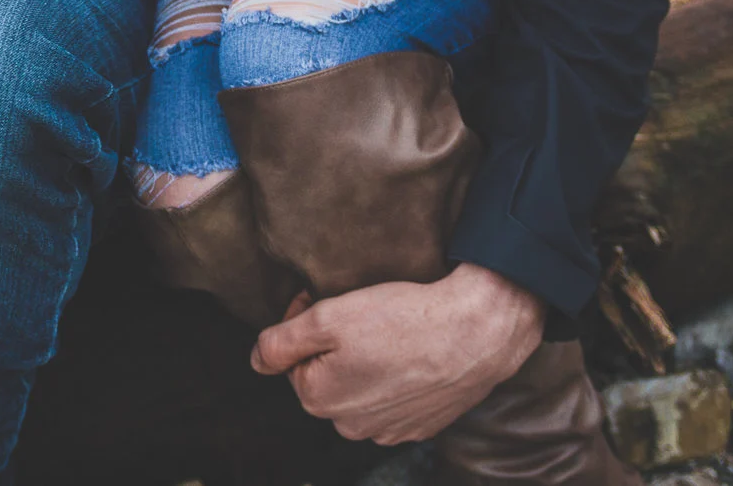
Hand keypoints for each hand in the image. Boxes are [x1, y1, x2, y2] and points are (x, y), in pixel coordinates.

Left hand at [249, 265, 543, 443]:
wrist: (475, 334)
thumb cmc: (400, 320)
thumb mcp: (327, 318)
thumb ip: (280, 342)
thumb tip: (256, 360)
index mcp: (318, 400)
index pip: (292, 359)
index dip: (305, 323)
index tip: (326, 300)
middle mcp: (349, 426)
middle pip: (324, 376)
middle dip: (333, 347)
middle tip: (358, 313)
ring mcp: (388, 430)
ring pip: (359, 389)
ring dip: (364, 362)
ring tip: (388, 332)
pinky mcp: (420, 426)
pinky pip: (393, 400)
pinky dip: (395, 377)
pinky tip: (410, 353)